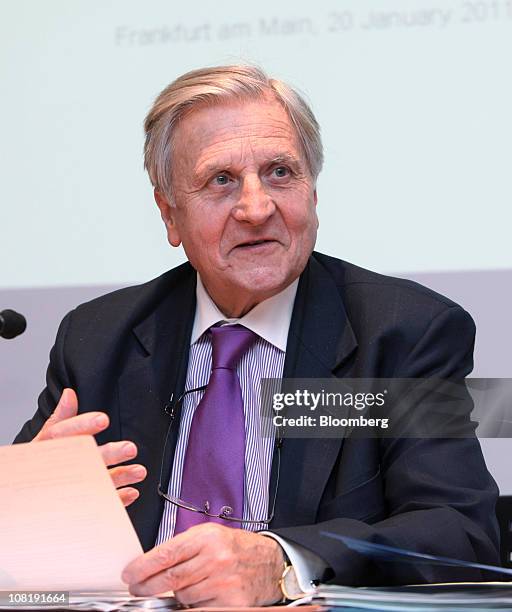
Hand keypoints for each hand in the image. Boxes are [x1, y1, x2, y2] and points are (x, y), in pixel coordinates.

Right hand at [34, 388, 146, 505]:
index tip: (103, 419)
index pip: (61, 434)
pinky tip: (131, 492)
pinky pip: (98, 503)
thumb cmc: (35, 467)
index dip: (83, 425)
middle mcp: (56, 469)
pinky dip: (116, 499)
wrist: (18, 503)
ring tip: (139, 471)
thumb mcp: (44, 439)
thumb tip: (70, 394)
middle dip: (108, 454)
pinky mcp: (76, 507)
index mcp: (47, 449)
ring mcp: (66, 490)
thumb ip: (60, 418)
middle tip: (130, 448)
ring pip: (95, 483)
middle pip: (82, 460)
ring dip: (120, 477)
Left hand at [122, 523, 284, 606]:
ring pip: (182, 596)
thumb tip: (154, 561)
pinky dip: (194, 604)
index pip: (167, 553)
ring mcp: (223, 582)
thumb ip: (184, 546)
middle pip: (170, 578)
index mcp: (208, 537)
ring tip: (185, 585)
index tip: (130, 573)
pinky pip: (199, 608)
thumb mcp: (211, 535)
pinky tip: (200, 594)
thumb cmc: (238, 547)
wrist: (270, 563)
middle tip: (137, 588)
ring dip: (176, 594)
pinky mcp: (231, 602)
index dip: (143, 566)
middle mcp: (216, 558)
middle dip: (147, 586)